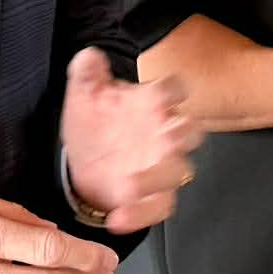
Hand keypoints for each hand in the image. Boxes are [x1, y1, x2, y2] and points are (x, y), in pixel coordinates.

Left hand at [58, 47, 199, 231]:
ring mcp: (161, 166)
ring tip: (128, 186)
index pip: (173, 90)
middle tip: (165, 141)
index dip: (172, 92)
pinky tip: (118, 217)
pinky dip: (141, 214)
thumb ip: (87, 72)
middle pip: (188, 132)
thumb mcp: (85, 92)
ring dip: (156, 179)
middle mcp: (163, 133)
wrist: (84, 160)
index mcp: (152, 102)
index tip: (161, 96)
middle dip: (181, 136)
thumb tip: (89, 56)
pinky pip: (158, 207)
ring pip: (176, 172)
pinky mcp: (152, 195)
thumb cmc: (94, 121)